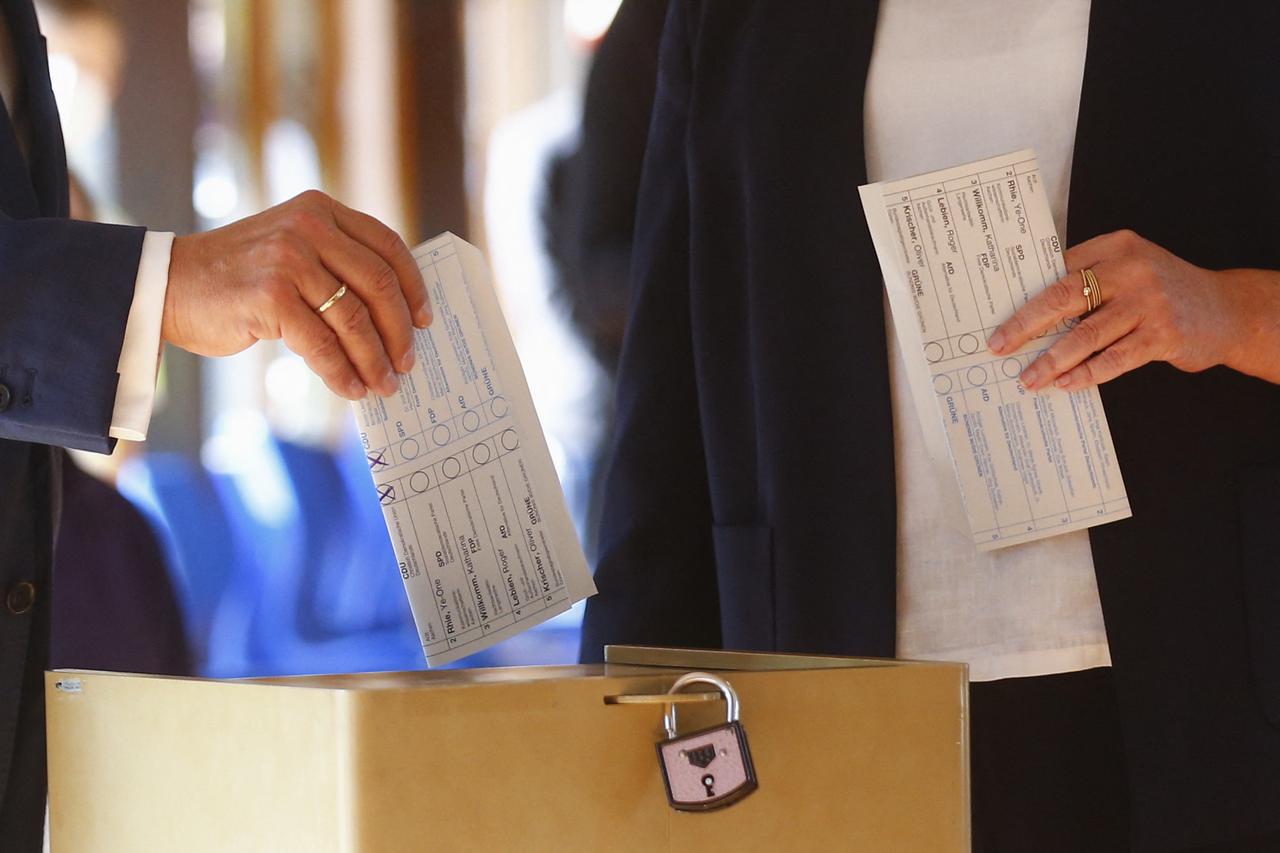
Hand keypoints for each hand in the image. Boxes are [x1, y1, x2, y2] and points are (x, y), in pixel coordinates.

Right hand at [163, 190, 431, 399]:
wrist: (166, 284)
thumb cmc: (237, 277)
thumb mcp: (290, 249)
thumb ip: (334, 263)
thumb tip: (393, 314)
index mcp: (321, 210)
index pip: (387, 246)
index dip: (413, 286)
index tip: (425, 320)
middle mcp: (308, 227)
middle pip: (379, 285)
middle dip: (399, 331)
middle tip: (407, 363)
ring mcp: (289, 260)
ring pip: (353, 318)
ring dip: (374, 359)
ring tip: (383, 384)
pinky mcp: (271, 297)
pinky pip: (323, 343)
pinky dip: (342, 371)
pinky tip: (350, 388)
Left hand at [987, 229, 1239, 390]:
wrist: (1227, 309)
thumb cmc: (1162, 293)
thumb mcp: (1128, 271)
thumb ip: (1088, 281)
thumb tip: (1030, 314)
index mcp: (1115, 247)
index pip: (1058, 270)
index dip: (1024, 295)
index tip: (996, 316)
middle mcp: (1130, 270)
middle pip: (1064, 297)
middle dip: (1026, 325)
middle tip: (999, 346)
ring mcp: (1148, 302)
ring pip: (1086, 334)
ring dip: (1052, 360)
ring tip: (1029, 378)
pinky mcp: (1162, 334)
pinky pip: (1115, 358)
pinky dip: (1087, 373)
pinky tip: (1066, 384)